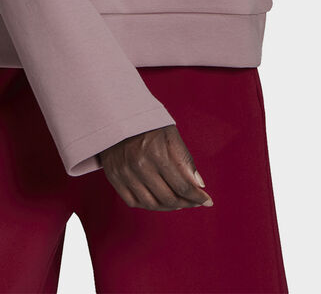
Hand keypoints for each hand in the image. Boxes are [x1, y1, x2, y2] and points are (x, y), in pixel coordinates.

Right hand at [98, 124, 213, 210]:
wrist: (117, 114)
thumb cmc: (148, 124)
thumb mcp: (171, 134)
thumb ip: (185, 160)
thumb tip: (199, 185)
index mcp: (158, 153)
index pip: (183, 186)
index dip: (198, 197)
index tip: (207, 201)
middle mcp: (140, 165)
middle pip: (168, 198)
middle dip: (186, 203)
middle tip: (193, 202)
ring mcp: (125, 173)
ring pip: (151, 204)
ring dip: (168, 207)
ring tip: (177, 202)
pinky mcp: (113, 176)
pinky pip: (132, 202)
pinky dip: (147, 205)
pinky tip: (157, 200)